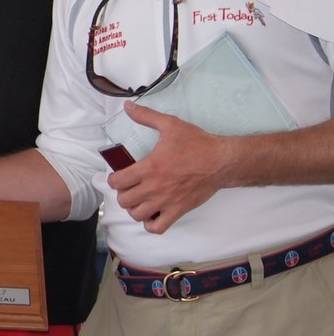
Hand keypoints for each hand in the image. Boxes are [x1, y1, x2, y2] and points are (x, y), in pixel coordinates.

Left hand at [107, 102, 229, 233]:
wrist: (222, 161)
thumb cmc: (197, 143)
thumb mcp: (170, 124)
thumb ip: (146, 116)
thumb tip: (128, 107)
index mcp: (150, 168)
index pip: (117, 182)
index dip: (113, 179)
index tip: (119, 175)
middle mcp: (155, 187)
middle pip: (124, 200)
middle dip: (123, 194)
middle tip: (130, 187)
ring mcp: (167, 202)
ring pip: (137, 215)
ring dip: (134, 208)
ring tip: (139, 199)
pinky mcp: (179, 211)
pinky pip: (158, 228)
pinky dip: (151, 224)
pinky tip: (152, 213)